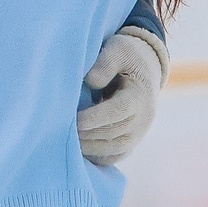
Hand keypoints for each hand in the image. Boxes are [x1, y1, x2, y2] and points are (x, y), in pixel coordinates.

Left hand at [77, 27, 168, 163]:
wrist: (146, 68)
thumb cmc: (127, 56)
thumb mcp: (118, 49)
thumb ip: (105, 62)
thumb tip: (91, 81)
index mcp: (140, 94)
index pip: (119, 111)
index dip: (96, 118)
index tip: (74, 121)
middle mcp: (144, 117)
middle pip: (115, 133)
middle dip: (88, 135)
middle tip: (61, 133)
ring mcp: (140, 132)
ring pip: (116, 148)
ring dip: (91, 148)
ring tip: (66, 144)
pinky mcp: (132, 141)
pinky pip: (116, 156)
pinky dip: (98, 157)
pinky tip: (78, 153)